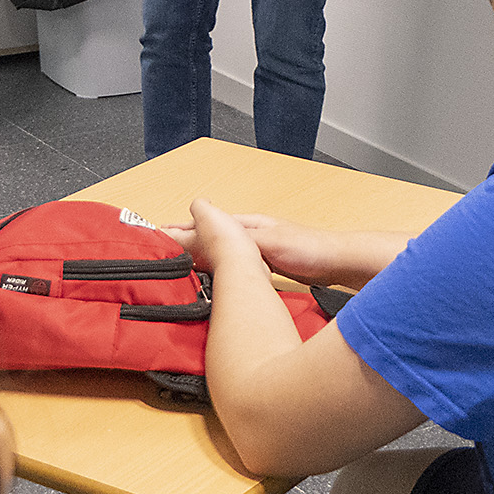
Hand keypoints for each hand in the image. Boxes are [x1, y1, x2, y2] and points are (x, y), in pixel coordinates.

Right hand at [161, 207, 346, 286]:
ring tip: (177, 263)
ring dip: (198, 255)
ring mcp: (256, 250)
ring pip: (219, 251)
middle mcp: (248, 234)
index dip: (180, 231)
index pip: (204, 225)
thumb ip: (235, 235)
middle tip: (158, 249)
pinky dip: (216, 268)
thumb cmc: (308, 248)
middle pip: (208, 236)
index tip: (157, 236)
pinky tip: (212, 277)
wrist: (337, 262)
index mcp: (246, 224)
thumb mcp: (266, 241)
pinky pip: (231, 265)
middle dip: (183, 241)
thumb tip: (202, 216)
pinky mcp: (264, 265)